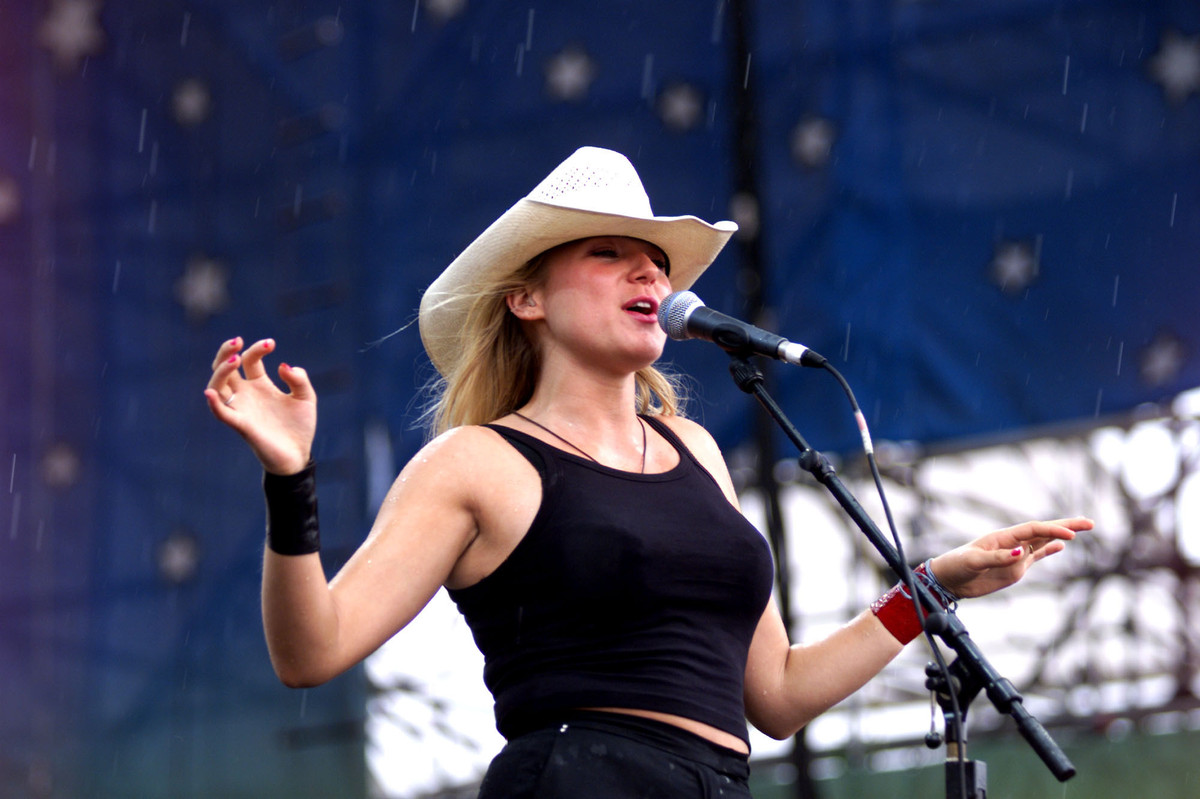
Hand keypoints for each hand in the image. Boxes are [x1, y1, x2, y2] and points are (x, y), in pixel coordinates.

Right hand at [203, 337, 316, 474]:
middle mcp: (246, 394)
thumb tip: (283, 366)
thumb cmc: (299, 426)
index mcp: (260, 385)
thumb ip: (299, 379)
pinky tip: (211, 392)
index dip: (257, 349)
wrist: (298, 454)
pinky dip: (214, 403)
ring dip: (221, 371)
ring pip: (217, 386)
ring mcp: (241, 408)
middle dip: (226, 351)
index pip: (250, 360)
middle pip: (224, 368)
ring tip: (235, 359)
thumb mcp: (306, 397)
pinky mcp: (241, 425)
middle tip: (238, 340)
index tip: (272, 344)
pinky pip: (221, 413)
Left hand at [929, 516, 1092, 598]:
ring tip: (1081, 529)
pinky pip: (1036, 556)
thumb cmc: (956, 566)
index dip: (1052, 530)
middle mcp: (1012, 544)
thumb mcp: (973, 561)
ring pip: (1043, 542)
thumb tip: (1021, 553)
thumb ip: (997, 558)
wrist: (948, 580)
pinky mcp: (1015, 569)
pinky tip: (1062, 545)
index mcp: (1003, 537)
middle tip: (1090, 523)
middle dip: (1066, 525)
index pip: (1034, 530)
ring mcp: (1015, 556)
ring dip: (1061, 534)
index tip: (1070, 535)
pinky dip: (1049, 550)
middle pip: (1043, 531)